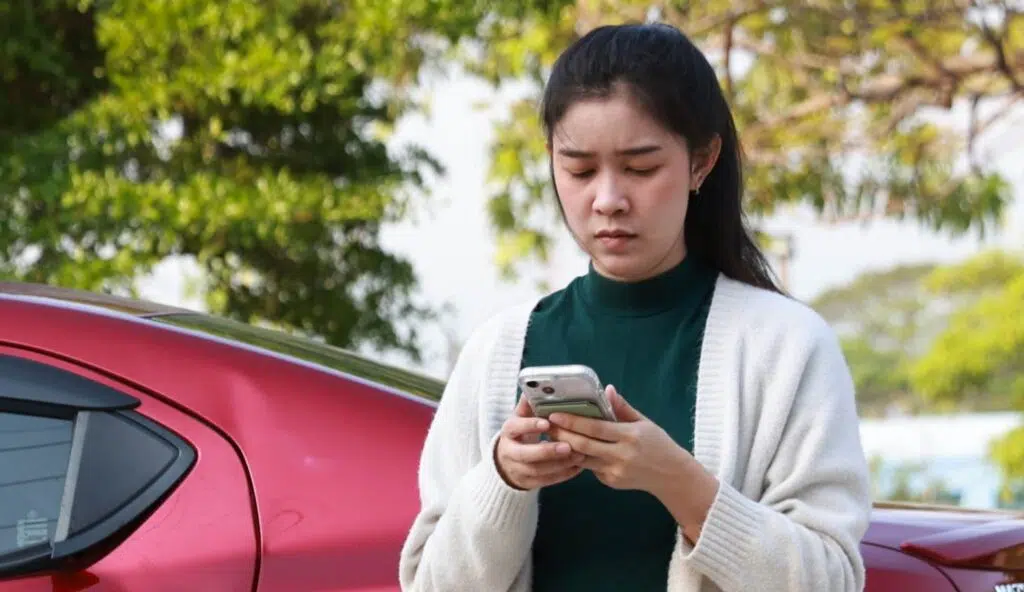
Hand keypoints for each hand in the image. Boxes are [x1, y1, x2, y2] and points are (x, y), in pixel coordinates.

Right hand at [494, 395, 584, 490]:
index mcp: (509, 432)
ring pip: (538, 470)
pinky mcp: (528, 483)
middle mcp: (510, 452)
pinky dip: (563, 474)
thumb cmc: (520, 434)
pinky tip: (578, 467)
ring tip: (579, 455)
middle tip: (568, 445)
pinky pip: (546, 481)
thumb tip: (536, 384)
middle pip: (526, 455)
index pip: (515, 428)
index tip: (547, 423)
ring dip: (559, 464)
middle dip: (547, 451)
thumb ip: (529, 405)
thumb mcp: (520, 418)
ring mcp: (518, 470)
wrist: (507, 462)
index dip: (530, 426)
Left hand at [547, 385, 688, 494]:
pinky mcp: (610, 482)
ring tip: (554, 435)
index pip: (595, 428)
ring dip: (567, 447)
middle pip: (583, 445)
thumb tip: (607, 389)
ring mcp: (615, 471)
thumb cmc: (658, 444)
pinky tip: (572, 448)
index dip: (573, 421)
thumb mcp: (644, 422)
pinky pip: (591, 468)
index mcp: (630, 436)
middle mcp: (621, 455)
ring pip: (583, 459)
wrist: (671, 476)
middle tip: (547, 425)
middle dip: (562, 434)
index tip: (555, 414)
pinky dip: (582, 458)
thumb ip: (622, 408)